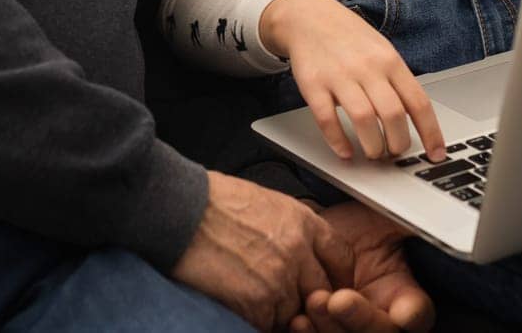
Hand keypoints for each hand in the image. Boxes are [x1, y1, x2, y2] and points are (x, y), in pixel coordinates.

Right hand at [171, 171, 355, 331]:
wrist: (180, 210)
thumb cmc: (213, 202)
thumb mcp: (267, 202)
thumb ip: (293, 229)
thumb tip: (303, 253)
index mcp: (304, 222)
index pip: (341, 257)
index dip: (336, 276)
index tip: (328, 284)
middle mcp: (298, 251)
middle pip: (323, 290)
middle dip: (309, 299)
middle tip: (288, 298)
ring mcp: (279, 279)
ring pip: (295, 312)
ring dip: (280, 312)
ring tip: (257, 297)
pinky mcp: (256, 303)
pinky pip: (269, 325)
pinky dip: (258, 320)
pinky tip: (243, 305)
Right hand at [260, 0, 446, 162]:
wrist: (309, 16)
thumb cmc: (350, 38)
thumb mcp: (382, 51)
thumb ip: (397, 82)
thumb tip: (416, 120)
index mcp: (390, 61)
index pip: (418, 102)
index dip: (431, 133)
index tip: (437, 154)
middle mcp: (368, 68)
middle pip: (393, 115)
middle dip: (398, 143)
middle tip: (395, 154)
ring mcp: (340, 75)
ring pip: (363, 119)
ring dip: (372, 146)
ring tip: (373, 153)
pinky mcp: (313, 84)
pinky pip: (328, 119)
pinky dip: (338, 141)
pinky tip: (345, 151)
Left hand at [290, 202, 434, 332]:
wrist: (307, 235)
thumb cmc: (349, 229)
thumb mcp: (382, 219)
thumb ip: (407, 223)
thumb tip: (433, 214)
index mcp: (404, 297)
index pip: (418, 314)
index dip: (412, 315)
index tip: (402, 311)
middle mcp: (380, 320)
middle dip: (361, 321)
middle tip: (339, 299)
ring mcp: (350, 329)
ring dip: (330, 329)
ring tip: (314, 301)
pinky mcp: (321, 329)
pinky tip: (298, 319)